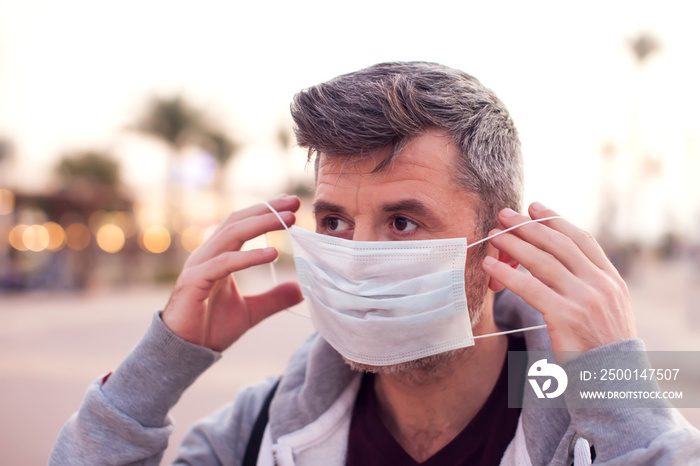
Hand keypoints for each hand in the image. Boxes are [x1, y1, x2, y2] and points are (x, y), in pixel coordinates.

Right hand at [162, 195, 303, 351]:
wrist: (185, 353)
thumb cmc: (211, 328)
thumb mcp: (252, 311)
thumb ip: (274, 298)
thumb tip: (301, 290)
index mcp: (218, 256)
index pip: (242, 224)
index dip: (265, 211)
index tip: (290, 204)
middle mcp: (207, 255)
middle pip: (237, 221)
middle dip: (267, 210)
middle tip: (294, 202)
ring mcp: (199, 266)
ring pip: (231, 234)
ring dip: (261, 224)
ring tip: (288, 220)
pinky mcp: (194, 282)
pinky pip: (224, 263)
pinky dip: (249, 257)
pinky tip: (272, 254)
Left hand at [482, 202, 636, 355]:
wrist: (615, 386)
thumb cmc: (603, 352)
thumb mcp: (608, 313)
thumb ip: (590, 287)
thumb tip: (560, 265)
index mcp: (612, 281)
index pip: (583, 240)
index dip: (557, 220)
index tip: (535, 207)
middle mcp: (601, 285)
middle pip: (559, 245)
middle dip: (529, 226)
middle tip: (505, 214)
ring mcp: (585, 300)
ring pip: (543, 262)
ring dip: (515, 244)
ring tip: (493, 234)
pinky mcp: (566, 317)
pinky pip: (531, 288)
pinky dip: (508, 274)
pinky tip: (490, 266)